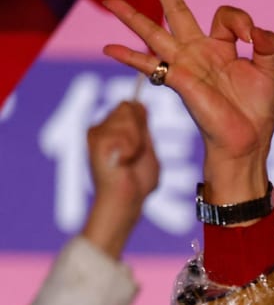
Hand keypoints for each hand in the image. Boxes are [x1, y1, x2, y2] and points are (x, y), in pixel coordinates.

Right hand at [81, 100, 158, 257]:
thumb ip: (143, 128)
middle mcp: (99, 128)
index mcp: (111, 129)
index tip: (140, 144)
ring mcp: (95, 133)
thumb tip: (140, 104)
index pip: (129, 105)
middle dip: (139, 130)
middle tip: (133, 154)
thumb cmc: (138, 182)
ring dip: (136, 140)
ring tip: (127, 159)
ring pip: (126, 117)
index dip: (141, 120)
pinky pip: (123, 132)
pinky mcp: (95, 140)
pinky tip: (122, 162)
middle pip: (127, 106)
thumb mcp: (147, 149)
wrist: (126, 200)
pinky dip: (130, 148)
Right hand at [100, 0, 273, 205]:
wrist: (248, 141)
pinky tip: (109, 48)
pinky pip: (151, 65)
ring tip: (109, 0)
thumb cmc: (256, 110)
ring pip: (155, 33)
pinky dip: (130, 56)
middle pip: (177, 11)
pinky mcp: (180, 81)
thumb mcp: (268, 71)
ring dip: (132, 17)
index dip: (241, 21)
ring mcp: (186, 65)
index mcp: (221, 47)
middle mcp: (199, 52)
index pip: (225, 16)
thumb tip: (256, 30)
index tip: (252, 36)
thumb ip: (268, 45)